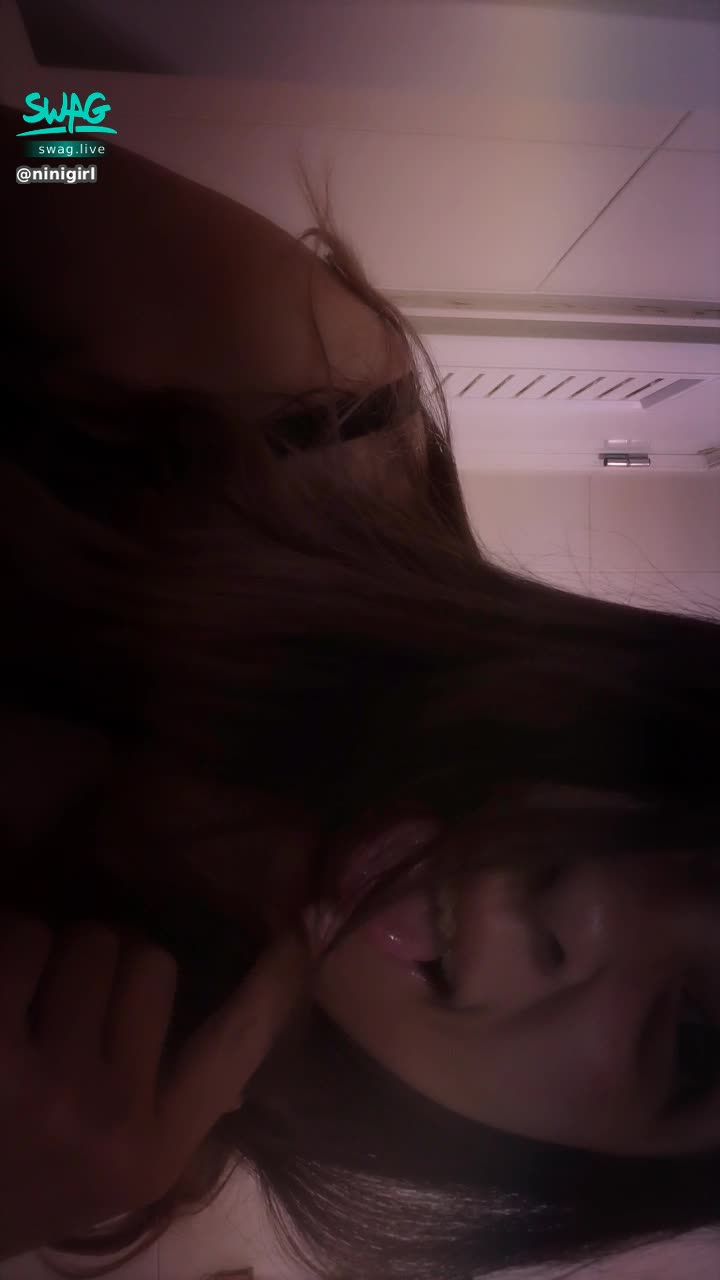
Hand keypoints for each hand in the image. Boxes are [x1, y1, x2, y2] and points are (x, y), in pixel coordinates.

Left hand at [0, 912, 308, 1260]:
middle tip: (65, 1005)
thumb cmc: (17, 1179)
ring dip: (53, 952)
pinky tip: (0, 990)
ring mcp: (49, 1087)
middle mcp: (111, 1120)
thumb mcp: (108, 1169)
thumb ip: (173, 1104)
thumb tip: (254, 1017)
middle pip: (149, 961)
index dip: (269, 989)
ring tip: (22, 1002)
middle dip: (108, 965)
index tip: (298, 940)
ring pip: (89, 940)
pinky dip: (10, 946)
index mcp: (152, 1151)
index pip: (233, 1050)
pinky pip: (25, 937)